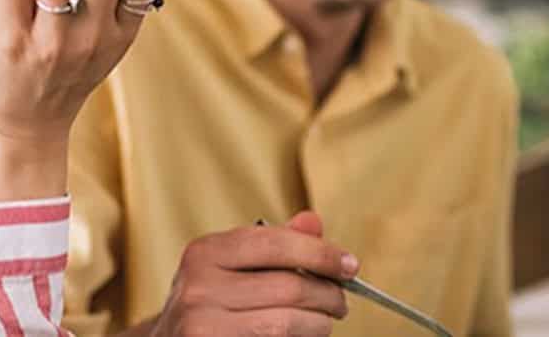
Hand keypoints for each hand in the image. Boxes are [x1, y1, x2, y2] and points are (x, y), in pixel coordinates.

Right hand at [150, 212, 354, 336]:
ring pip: (286, 323)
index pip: (276, 243)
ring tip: (324, 324)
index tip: (350, 266)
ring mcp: (201, 326)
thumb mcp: (229, 268)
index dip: (321, 253)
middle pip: (288, 287)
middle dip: (328, 295)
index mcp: (204, 253)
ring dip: (318, 325)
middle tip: (342, 302)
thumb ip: (272, 246)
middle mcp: (198, 287)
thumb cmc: (209, 304)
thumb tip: (313, 223)